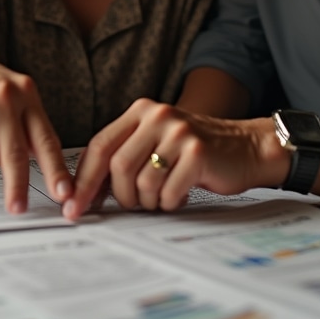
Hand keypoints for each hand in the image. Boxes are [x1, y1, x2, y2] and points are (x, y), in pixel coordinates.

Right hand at [0, 37, 70, 213]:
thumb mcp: (10, 89)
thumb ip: (25, 120)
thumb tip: (41, 160)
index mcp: (25, 93)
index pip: (46, 138)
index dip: (56, 169)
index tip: (65, 192)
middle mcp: (4, 99)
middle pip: (16, 157)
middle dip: (17, 187)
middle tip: (18, 208)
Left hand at [63, 98, 282, 219]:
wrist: (246, 148)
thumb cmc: (195, 153)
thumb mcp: (155, 143)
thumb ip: (124, 157)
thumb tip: (84, 192)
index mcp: (140, 111)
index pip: (99, 146)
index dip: (84, 181)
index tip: (73, 207)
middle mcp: (157, 116)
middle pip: (118, 167)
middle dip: (121, 197)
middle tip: (134, 206)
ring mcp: (178, 132)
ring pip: (142, 183)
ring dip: (149, 202)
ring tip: (162, 197)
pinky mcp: (198, 153)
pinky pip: (168, 192)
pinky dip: (170, 203)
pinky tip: (180, 195)